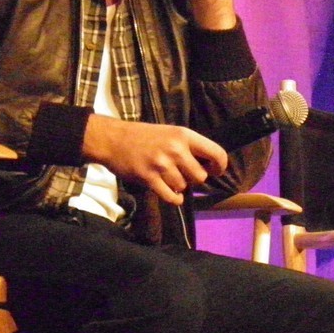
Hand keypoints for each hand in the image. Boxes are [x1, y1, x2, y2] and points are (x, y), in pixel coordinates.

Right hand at [82, 115, 227, 205]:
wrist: (113, 139)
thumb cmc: (145, 136)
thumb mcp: (171, 133)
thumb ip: (190, 147)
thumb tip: (209, 166)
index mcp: (184, 135)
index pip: (216, 153)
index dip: (220, 166)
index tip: (215, 171)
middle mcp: (176, 149)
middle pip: (200, 176)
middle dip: (195, 179)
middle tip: (185, 175)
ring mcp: (162, 164)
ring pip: (184, 187)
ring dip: (179, 187)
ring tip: (170, 179)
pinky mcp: (149, 178)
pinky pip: (171, 197)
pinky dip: (174, 199)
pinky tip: (171, 194)